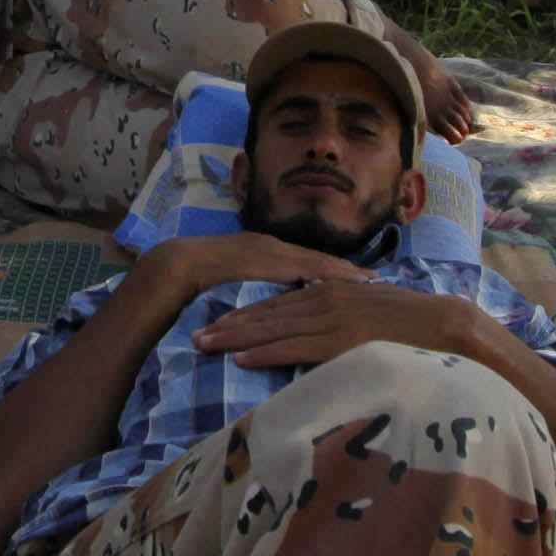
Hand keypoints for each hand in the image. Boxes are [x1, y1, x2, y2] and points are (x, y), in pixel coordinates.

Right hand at [142, 230, 369, 307]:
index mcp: (269, 249)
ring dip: (341, 274)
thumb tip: (280, 309)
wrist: (176, 264)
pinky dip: (319, 277)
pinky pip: (296, 269)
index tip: (367, 281)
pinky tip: (338, 287)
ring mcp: (268, 251)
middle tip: (379, 281)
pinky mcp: (261, 260)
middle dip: (349, 273)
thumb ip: (259, 290)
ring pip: (313, 263)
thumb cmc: (201, 275)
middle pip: (319, 262)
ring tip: (368, 285)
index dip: (339, 273)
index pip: (312, 264)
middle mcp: (273, 246)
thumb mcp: (236, 276)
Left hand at [194, 280, 480, 373]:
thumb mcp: (375, 315)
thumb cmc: (418, 328)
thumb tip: (329, 334)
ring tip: (203, 345)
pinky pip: (294, 347)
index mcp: (334, 291)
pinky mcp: (341, 341)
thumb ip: (349, 320)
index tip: (218, 323)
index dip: (248, 314)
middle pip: (268, 312)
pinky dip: (264, 352)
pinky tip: (239, 360)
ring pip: (273, 328)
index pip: (281, 303)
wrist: (451, 325)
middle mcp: (327, 299)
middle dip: (230, 324)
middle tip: (194, 335)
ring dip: (235, 338)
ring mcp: (333, 319)